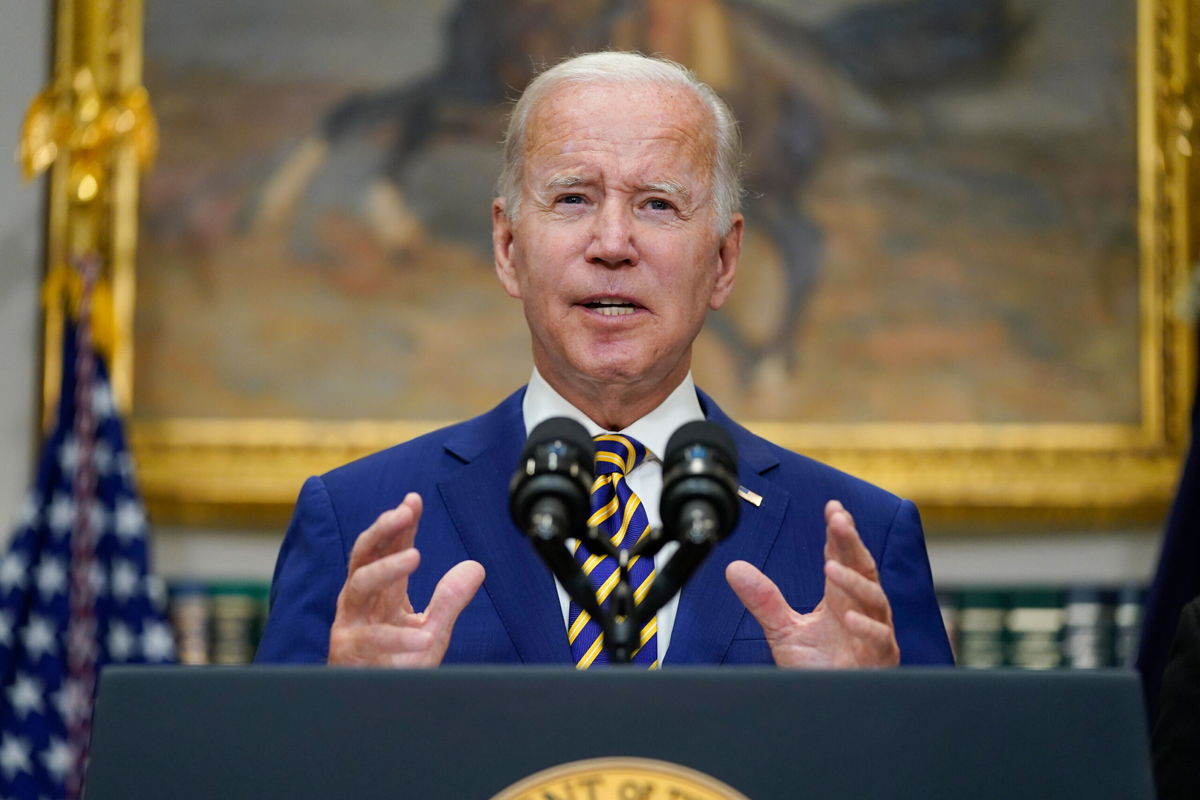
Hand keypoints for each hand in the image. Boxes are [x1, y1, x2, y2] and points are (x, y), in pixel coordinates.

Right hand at [328, 492, 484, 665]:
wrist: (378, 709)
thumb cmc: (397, 666)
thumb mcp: (433, 630)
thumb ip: (449, 599)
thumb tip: (475, 566)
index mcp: (380, 592)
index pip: (387, 548)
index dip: (400, 523)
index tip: (414, 500)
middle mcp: (361, 602)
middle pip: (364, 555)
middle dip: (382, 530)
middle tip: (404, 512)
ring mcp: (351, 625)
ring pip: (359, 586)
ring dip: (386, 568)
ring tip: (415, 555)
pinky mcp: (349, 652)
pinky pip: (371, 640)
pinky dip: (399, 638)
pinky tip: (423, 636)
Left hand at [725, 499, 899, 667]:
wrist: (830, 706)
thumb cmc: (817, 668)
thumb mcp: (783, 631)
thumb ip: (763, 600)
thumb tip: (734, 568)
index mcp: (840, 598)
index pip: (842, 558)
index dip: (839, 533)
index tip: (832, 509)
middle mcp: (861, 610)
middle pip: (862, 568)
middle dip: (852, 542)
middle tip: (839, 518)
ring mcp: (874, 633)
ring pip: (873, 600)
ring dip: (853, 582)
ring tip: (831, 568)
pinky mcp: (880, 658)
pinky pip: (880, 639)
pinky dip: (867, 628)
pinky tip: (849, 617)